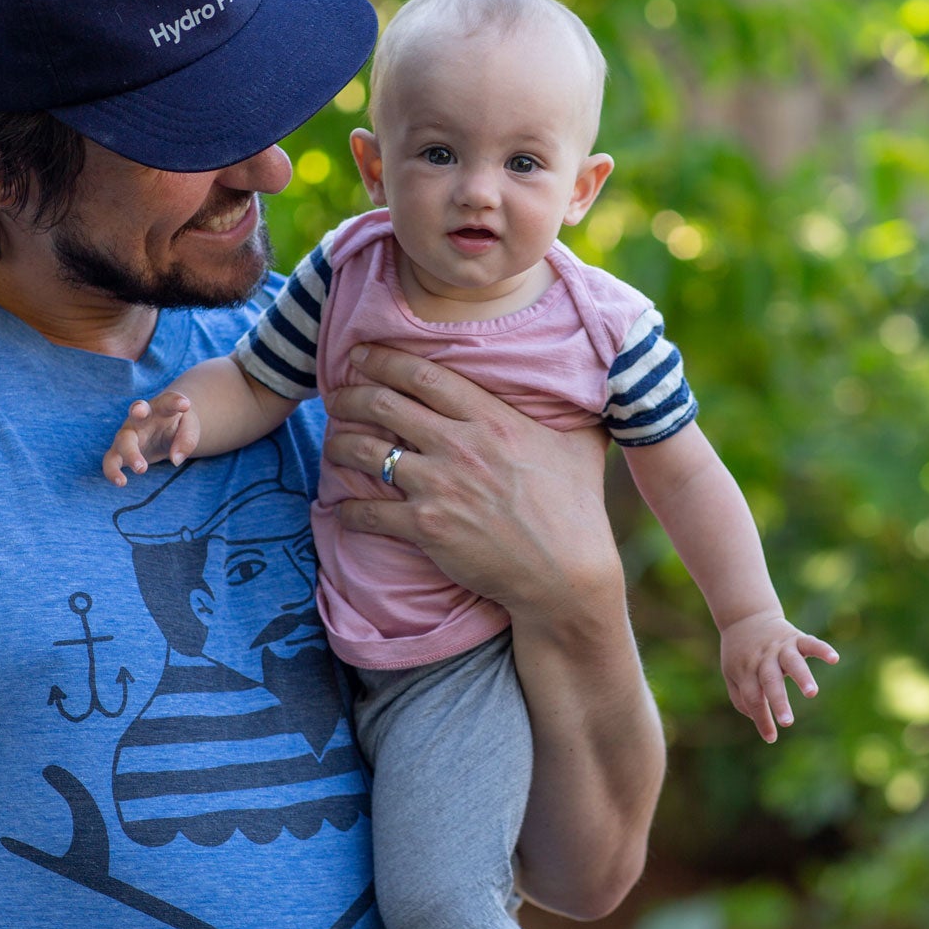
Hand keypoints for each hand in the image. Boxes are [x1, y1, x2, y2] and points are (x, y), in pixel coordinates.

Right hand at [102, 392, 198, 486]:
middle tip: (139, 411)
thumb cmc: (176, 426)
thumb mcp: (189, 428)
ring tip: (142, 468)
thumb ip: (187, 440)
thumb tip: (175, 460)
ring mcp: (128, 434)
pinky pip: (111, 460)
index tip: (185, 404)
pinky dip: (112, 471)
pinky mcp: (120, 452)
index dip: (175, 401)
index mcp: (161, 407)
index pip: (168, 401)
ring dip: (130, 452)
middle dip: (137, 410)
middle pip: (137, 410)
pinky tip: (121, 482)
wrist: (163, 430)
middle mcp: (141, 417)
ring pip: (123, 439)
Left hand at [323, 344, 615, 625]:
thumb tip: (595, 374)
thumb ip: (573, 408)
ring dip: (340, 445)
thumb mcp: (583, 444)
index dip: (383, 360)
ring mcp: (440, 487)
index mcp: (492, 418)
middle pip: (385, 405)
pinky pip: (369, 512)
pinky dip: (347, 509)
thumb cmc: (577, 508)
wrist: (566, 574)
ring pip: (367, 453)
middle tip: (334, 395)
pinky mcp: (427, 528)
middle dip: (350, 396)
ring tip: (333, 443)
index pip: (424, 375)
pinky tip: (341, 507)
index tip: (360, 355)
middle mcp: (460, 446)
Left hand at [720, 611, 838, 742]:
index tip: (771, 738)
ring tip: (812, 693)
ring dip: (802, 677)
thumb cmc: (740, 653)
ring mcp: (779, 648)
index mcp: (746, 671)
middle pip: (770, 682)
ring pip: (791, 663)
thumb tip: (757, 719)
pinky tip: (834, 658)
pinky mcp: (795, 638)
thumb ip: (741, 698)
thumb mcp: (732, 674)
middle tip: (787, 722)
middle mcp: (762, 660)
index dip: (761, 719)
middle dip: (779, 703)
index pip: (752, 699)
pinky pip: (810, 643)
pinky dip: (822, 649)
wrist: (745, 617)